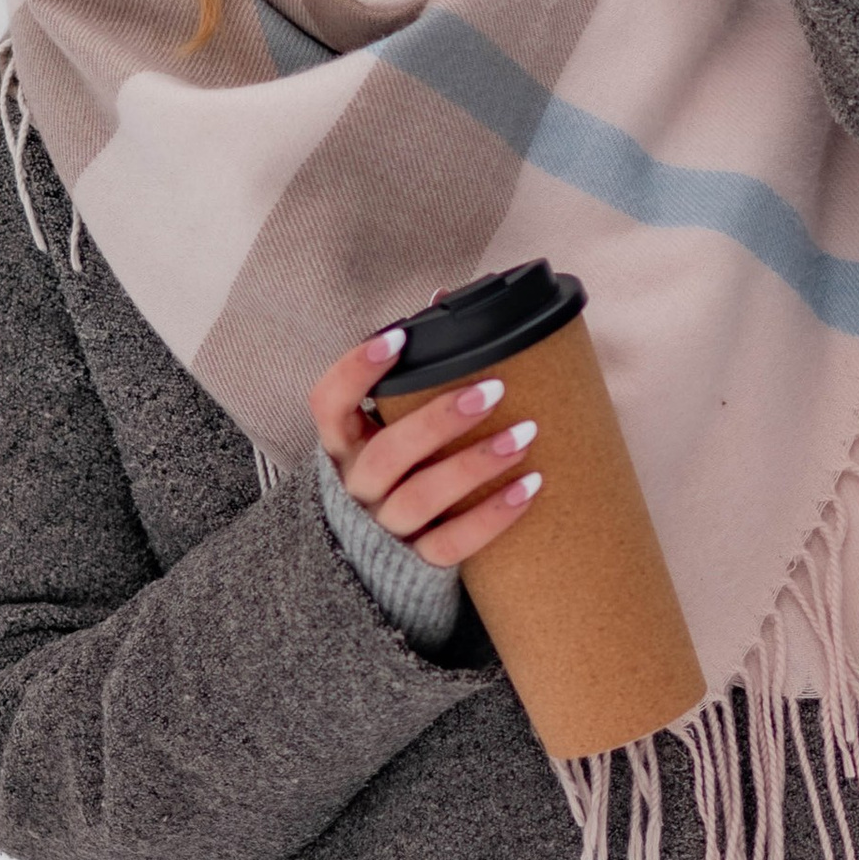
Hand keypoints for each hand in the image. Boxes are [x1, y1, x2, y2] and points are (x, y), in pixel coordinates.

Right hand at [311, 329, 541, 568]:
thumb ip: (414, 373)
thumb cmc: (399, 470)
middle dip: (439, 420)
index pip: (327, 404)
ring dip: (475, 464)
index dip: (354, 370)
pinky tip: (531, 485)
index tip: (398, 337)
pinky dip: (493, 516)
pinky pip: (452, 543)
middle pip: (386, 456)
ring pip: (422, 498)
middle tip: (493, 390)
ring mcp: (385, 529)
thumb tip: (445, 295)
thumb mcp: (390, 425)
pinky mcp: (418, 564)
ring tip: (526, 434)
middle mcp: (357, 487)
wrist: (384, 562)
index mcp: (344, 446)